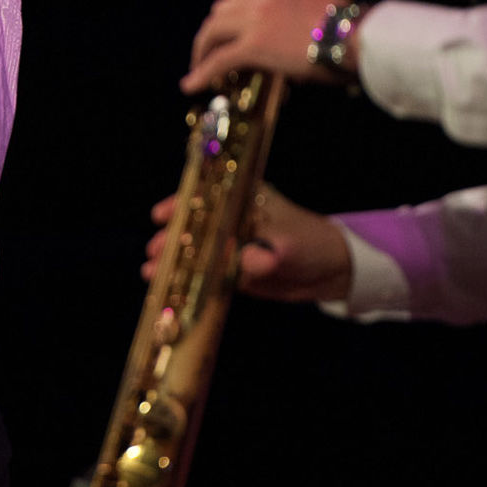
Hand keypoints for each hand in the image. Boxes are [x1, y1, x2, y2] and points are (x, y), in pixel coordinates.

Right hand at [144, 183, 351, 301]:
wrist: (334, 271)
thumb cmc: (313, 244)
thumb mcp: (291, 246)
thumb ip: (267, 254)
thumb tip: (248, 262)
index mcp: (243, 203)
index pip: (204, 197)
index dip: (180, 205)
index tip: (160, 216)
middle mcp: (231, 222)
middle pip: (192, 226)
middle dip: (170, 239)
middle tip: (154, 254)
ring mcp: (230, 247)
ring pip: (194, 251)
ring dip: (172, 261)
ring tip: (151, 273)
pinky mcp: (233, 272)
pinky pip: (205, 275)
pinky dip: (187, 281)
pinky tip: (169, 288)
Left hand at [182, 0, 351, 92]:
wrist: (359, 37)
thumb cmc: (351, 30)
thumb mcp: (316, 11)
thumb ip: (293, 17)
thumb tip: (286, 41)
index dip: (228, 15)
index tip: (226, 30)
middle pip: (220, 11)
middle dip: (213, 32)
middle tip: (209, 50)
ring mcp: (254, 19)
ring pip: (213, 32)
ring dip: (204, 50)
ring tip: (199, 67)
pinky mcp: (252, 45)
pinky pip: (218, 60)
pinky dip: (201, 73)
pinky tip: (190, 85)